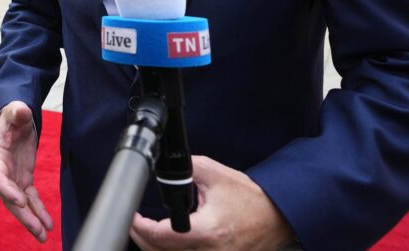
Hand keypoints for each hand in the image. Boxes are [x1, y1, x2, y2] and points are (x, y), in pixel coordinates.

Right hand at [0, 101, 52, 242]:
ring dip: (31, 220)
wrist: (16, 122)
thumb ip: (17, 111)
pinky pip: (31, 199)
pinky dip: (39, 211)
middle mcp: (2, 172)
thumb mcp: (15, 111)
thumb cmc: (13, 116)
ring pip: (20, 204)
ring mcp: (13, 178)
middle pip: (9, 198)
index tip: (20, 201)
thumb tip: (21, 110)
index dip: (7, 190)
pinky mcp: (23, 180)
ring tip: (43, 237)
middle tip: (37, 230)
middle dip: (23, 215)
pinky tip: (48, 224)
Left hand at [130, 156, 294, 250]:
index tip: (133, 216)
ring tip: (145, 230)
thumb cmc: (250, 199)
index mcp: (209, 231)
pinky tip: (164, 240)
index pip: (162, 236)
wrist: (276, 217)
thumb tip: (163, 166)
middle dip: (142, 237)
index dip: (141, 226)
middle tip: (134, 222)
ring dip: (153, 247)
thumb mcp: (216, 175)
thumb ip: (188, 169)